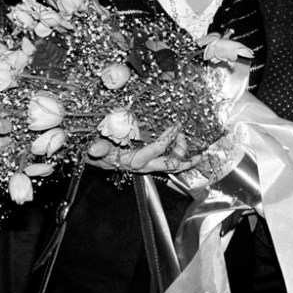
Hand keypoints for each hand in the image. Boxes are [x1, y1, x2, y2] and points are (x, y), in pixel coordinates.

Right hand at [85, 124, 202, 173]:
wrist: (101, 160)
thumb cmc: (103, 151)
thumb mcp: (100, 147)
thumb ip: (99, 148)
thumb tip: (94, 149)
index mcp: (136, 160)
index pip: (158, 149)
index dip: (169, 137)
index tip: (176, 125)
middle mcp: (146, 166)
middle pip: (172, 162)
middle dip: (183, 150)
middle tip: (184, 134)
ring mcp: (150, 166)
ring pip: (173, 167)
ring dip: (187, 161)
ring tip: (199, 154)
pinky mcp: (152, 165)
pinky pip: (170, 165)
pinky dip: (182, 161)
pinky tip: (191, 157)